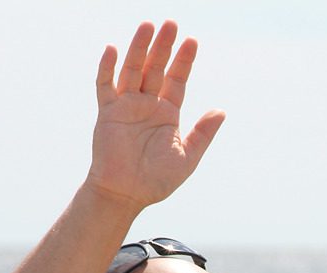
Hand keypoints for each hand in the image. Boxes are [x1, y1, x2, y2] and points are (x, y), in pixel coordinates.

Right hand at [86, 21, 225, 210]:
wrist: (126, 195)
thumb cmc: (156, 181)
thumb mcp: (187, 157)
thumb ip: (202, 134)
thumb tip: (221, 111)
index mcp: (167, 114)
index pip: (177, 80)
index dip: (184, 61)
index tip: (192, 41)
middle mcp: (147, 105)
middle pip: (156, 68)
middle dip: (163, 46)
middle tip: (171, 23)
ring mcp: (126, 106)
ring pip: (133, 70)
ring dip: (139, 48)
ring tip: (148, 26)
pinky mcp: (107, 113)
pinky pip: (105, 86)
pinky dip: (107, 67)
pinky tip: (112, 49)